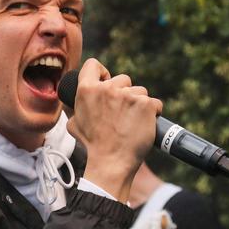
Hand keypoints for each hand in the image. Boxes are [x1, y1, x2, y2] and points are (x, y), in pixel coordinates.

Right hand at [66, 58, 161, 200]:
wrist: (111, 163)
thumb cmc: (92, 146)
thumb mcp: (74, 124)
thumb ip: (77, 108)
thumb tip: (81, 102)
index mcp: (87, 90)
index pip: (93, 65)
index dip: (102, 73)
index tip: (106, 82)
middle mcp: (107, 89)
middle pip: (123, 79)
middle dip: (124, 94)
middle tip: (121, 115)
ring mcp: (128, 95)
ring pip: (140, 91)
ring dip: (138, 104)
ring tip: (131, 123)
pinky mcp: (146, 104)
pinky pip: (154, 104)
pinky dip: (152, 114)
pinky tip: (144, 126)